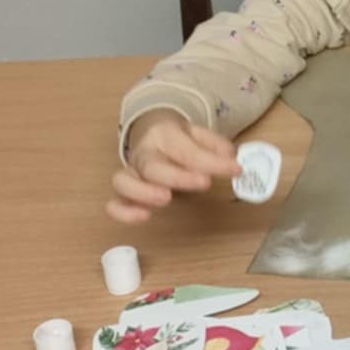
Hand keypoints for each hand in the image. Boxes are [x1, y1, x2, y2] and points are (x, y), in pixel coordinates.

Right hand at [107, 111, 241, 223]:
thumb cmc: (178, 140)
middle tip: (203, 183)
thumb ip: (215, 144)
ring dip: (142, 192)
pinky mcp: (124, 192)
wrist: (151, 133)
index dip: (212, 162)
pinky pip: (114, 202)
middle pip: (152, 165)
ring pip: (123, 181)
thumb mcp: (199, 134)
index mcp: (164, 134)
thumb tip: (231, 156)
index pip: (187, 149)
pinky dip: (123, 211)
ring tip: (165, 199)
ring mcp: (131, 172)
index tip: (236, 169)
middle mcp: (143, 152)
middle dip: (177, 176)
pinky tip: (143, 216)